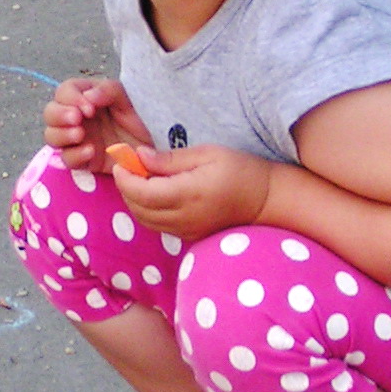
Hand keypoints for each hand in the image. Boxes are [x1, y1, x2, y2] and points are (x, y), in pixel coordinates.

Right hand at [41, 78, 152, 171]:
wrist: (154, 147)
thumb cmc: (140, 118)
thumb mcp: (128, 98)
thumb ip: (108, 91)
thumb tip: (88, 96)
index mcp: (84, 98)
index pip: (64, 92)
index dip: (70, 98)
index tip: (88, 108)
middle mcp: (76, 118)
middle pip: (50, 113)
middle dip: (59, 116)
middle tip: (77, 120)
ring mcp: (76, 140)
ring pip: (51, 136)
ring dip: (62, 135)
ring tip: (80, 134)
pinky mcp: (82, 160)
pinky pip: (67, 159)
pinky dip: (75, 155)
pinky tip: (91, 151)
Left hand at [112, 144, 273, 240]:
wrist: (268, 201)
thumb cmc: (241, 171)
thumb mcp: (208, 154)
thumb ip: (170, 159)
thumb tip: (138, 156)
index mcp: (188, 194)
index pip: (141, 193)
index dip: (124, 178)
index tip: (122, 162)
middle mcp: (184, 218)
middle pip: (138, 209)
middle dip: (126, 188)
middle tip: (128, 167)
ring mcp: (186, 231)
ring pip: (144, 220)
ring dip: (134, 200)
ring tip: (141, 178)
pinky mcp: (189, 237)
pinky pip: (157, 226)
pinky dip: (147, 210)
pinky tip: (155, 193)